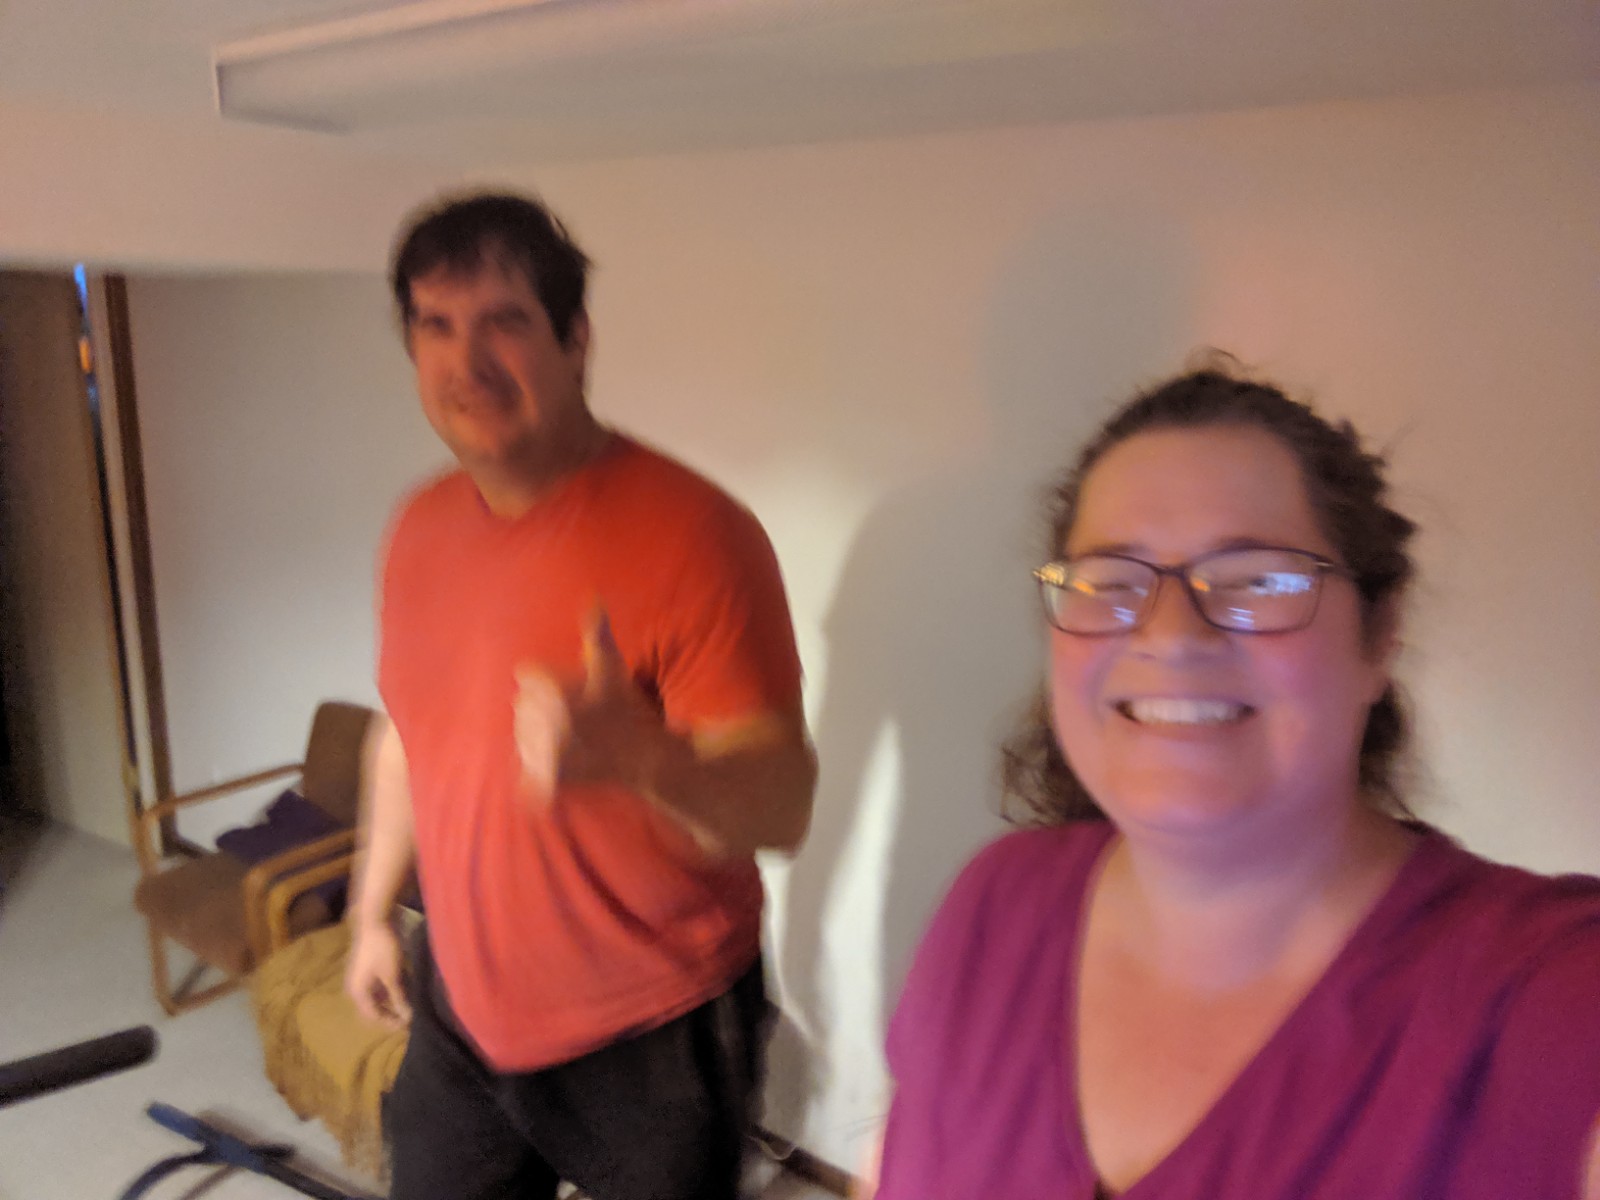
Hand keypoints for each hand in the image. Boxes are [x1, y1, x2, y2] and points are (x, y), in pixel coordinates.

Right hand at [344, 921, 411, 1030]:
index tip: (408, 1026)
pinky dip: (389, 991)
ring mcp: (360, 977)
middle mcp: (355, 988)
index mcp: (358, 993)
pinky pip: (377, 986)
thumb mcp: (393, 976)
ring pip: (376, 997)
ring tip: (408, 1006)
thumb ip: (399, 998)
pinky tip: (403, 990)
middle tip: (408, 1018)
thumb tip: (406, 1017)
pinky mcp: (367, 968)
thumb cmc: (383, 949)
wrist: (375, 920)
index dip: (391, 1023)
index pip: (374, 1016)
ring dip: (391, 1003)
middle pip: (373, 1009)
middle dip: (390, 1015)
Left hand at [514, 607, 666, 800]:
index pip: (527, 676)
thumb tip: (593, 597)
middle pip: (522, 706)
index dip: (548, 680)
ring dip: (537, 735)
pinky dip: (536, 768)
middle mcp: (545, 723)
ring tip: (567, 737)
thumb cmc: (628, 707)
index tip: (570, 690)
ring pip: (522, 736)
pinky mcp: (548, 779)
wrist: (647, 757)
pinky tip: (559, 760)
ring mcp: (546, 754)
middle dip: (542, 707)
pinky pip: (526, 771)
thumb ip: (596, 633)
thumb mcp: (612, 665)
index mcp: (554, 692)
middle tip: (573, 715)